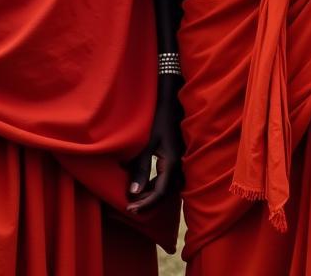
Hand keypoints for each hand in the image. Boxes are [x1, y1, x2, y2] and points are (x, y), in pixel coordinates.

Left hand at [126, 80, 182, 213]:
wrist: (171, 100)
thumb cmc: (158, 120)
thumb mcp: (147, 144)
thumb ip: (140, 168)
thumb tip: (134, 193)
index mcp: (172, 163)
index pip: (160, 193)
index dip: (145, 204)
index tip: (130, 210)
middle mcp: (179, 165)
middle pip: (165, 193)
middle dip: (148, 202)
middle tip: (130, 206)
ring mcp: (180, 160)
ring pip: (168, 186)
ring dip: (152, 193)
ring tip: (136, 197)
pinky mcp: (177, 156)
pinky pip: (168, 177)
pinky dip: (156, 184)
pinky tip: (145, 183)